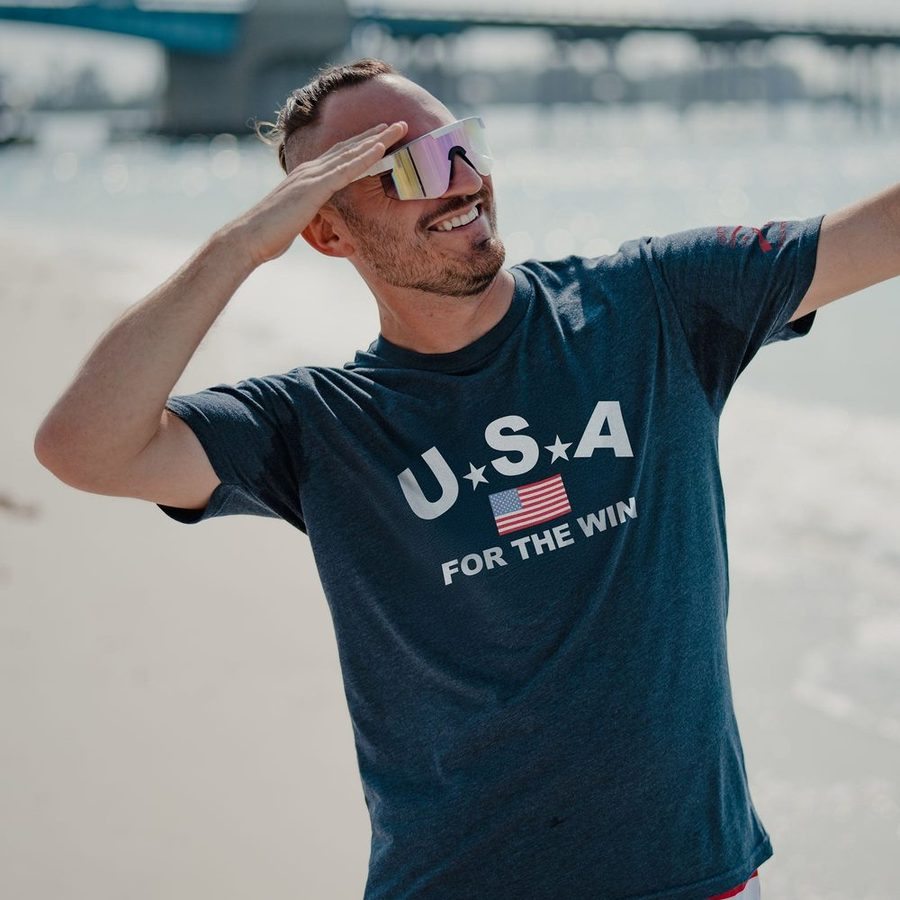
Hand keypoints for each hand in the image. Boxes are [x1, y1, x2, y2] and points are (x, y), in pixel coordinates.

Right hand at [225, 121, 407, 266]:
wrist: (248, 239)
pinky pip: (345, 169)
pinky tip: (381, 148)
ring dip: (378, 138)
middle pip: (348, 147)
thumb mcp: (296, 219)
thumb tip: (313, 218)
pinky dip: (364, 156)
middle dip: (375, 134)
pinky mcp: (313, 188)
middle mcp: (309, 170)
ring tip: (399, 127)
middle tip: (398, 123)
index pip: (338, 156)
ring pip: (351, 152)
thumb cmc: (270, 234)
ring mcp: (311, 176)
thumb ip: (307, 212)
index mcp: (306, 177)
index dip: (361, 145)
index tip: (381, 136)